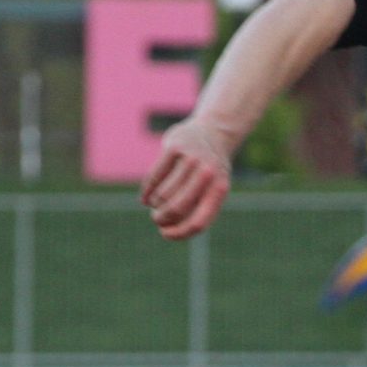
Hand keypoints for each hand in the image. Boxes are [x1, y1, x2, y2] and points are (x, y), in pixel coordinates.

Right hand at [141, 123, 234, 240]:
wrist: (213, 132)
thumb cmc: (210, 171)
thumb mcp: (212, 190)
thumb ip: (197, 210)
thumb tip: (169, 231)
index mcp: (220, 189)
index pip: (199, 221)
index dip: (179, 233)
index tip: (165, 234)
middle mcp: (208, 173)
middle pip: (177, 208)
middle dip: (162, 218)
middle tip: (157, 219)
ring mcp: (191, 159)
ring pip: (163, 194)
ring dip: (155, 204)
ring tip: (156, 203)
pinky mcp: (174, 147)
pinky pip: (154, 177)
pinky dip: (147, 191)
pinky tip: (146, 197)